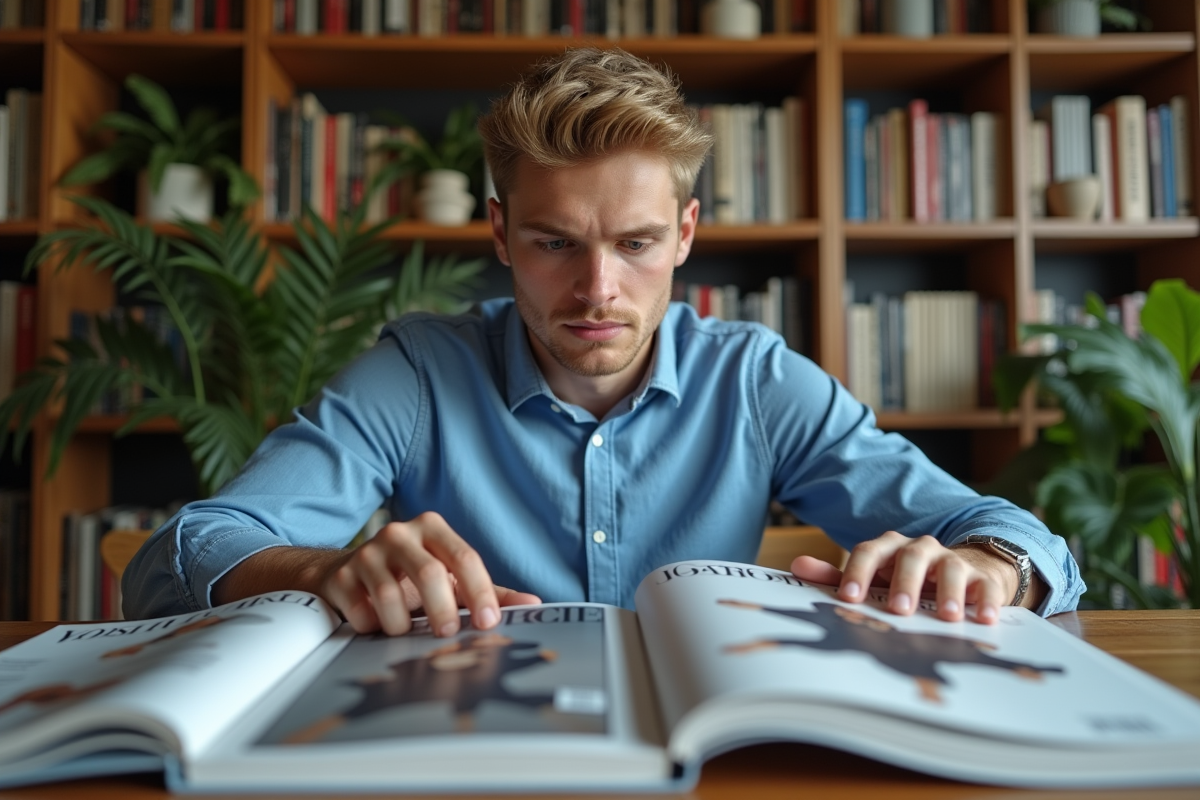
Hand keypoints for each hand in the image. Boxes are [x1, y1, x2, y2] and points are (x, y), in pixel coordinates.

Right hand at [321, 512, 540, 636]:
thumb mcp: (450, 579)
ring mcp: (366, 553)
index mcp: (433, 528)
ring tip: (404, 630)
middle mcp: (399, 534)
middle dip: (442, 611)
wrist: (347, 573)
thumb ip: (489, 591)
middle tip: (447, 634)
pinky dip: (372, 628)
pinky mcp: (340, 576)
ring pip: (390, 597)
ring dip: (402, 625)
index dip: (479, 593)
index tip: (488, 622)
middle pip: (429, 574)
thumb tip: (532, 605)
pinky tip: (375, 624)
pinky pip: (361, 613)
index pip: (464, 558)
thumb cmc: (410, 577)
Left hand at [790, 531, 1014, 624]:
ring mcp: (953, 561)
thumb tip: (796, 566)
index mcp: (889, 549)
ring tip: (947, 617)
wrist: (961, 570)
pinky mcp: (982, 577)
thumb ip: (836, 576)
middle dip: (904, 583)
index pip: (869, 552)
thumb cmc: (906, 580)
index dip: (857, 574)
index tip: (849, 599)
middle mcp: (921, 549)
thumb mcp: (873, 579)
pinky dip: (986, 601)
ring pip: (951, 567)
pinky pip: (986, 585)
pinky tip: (984, 619)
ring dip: (949, 592)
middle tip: (899, 610)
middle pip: (911, 557)